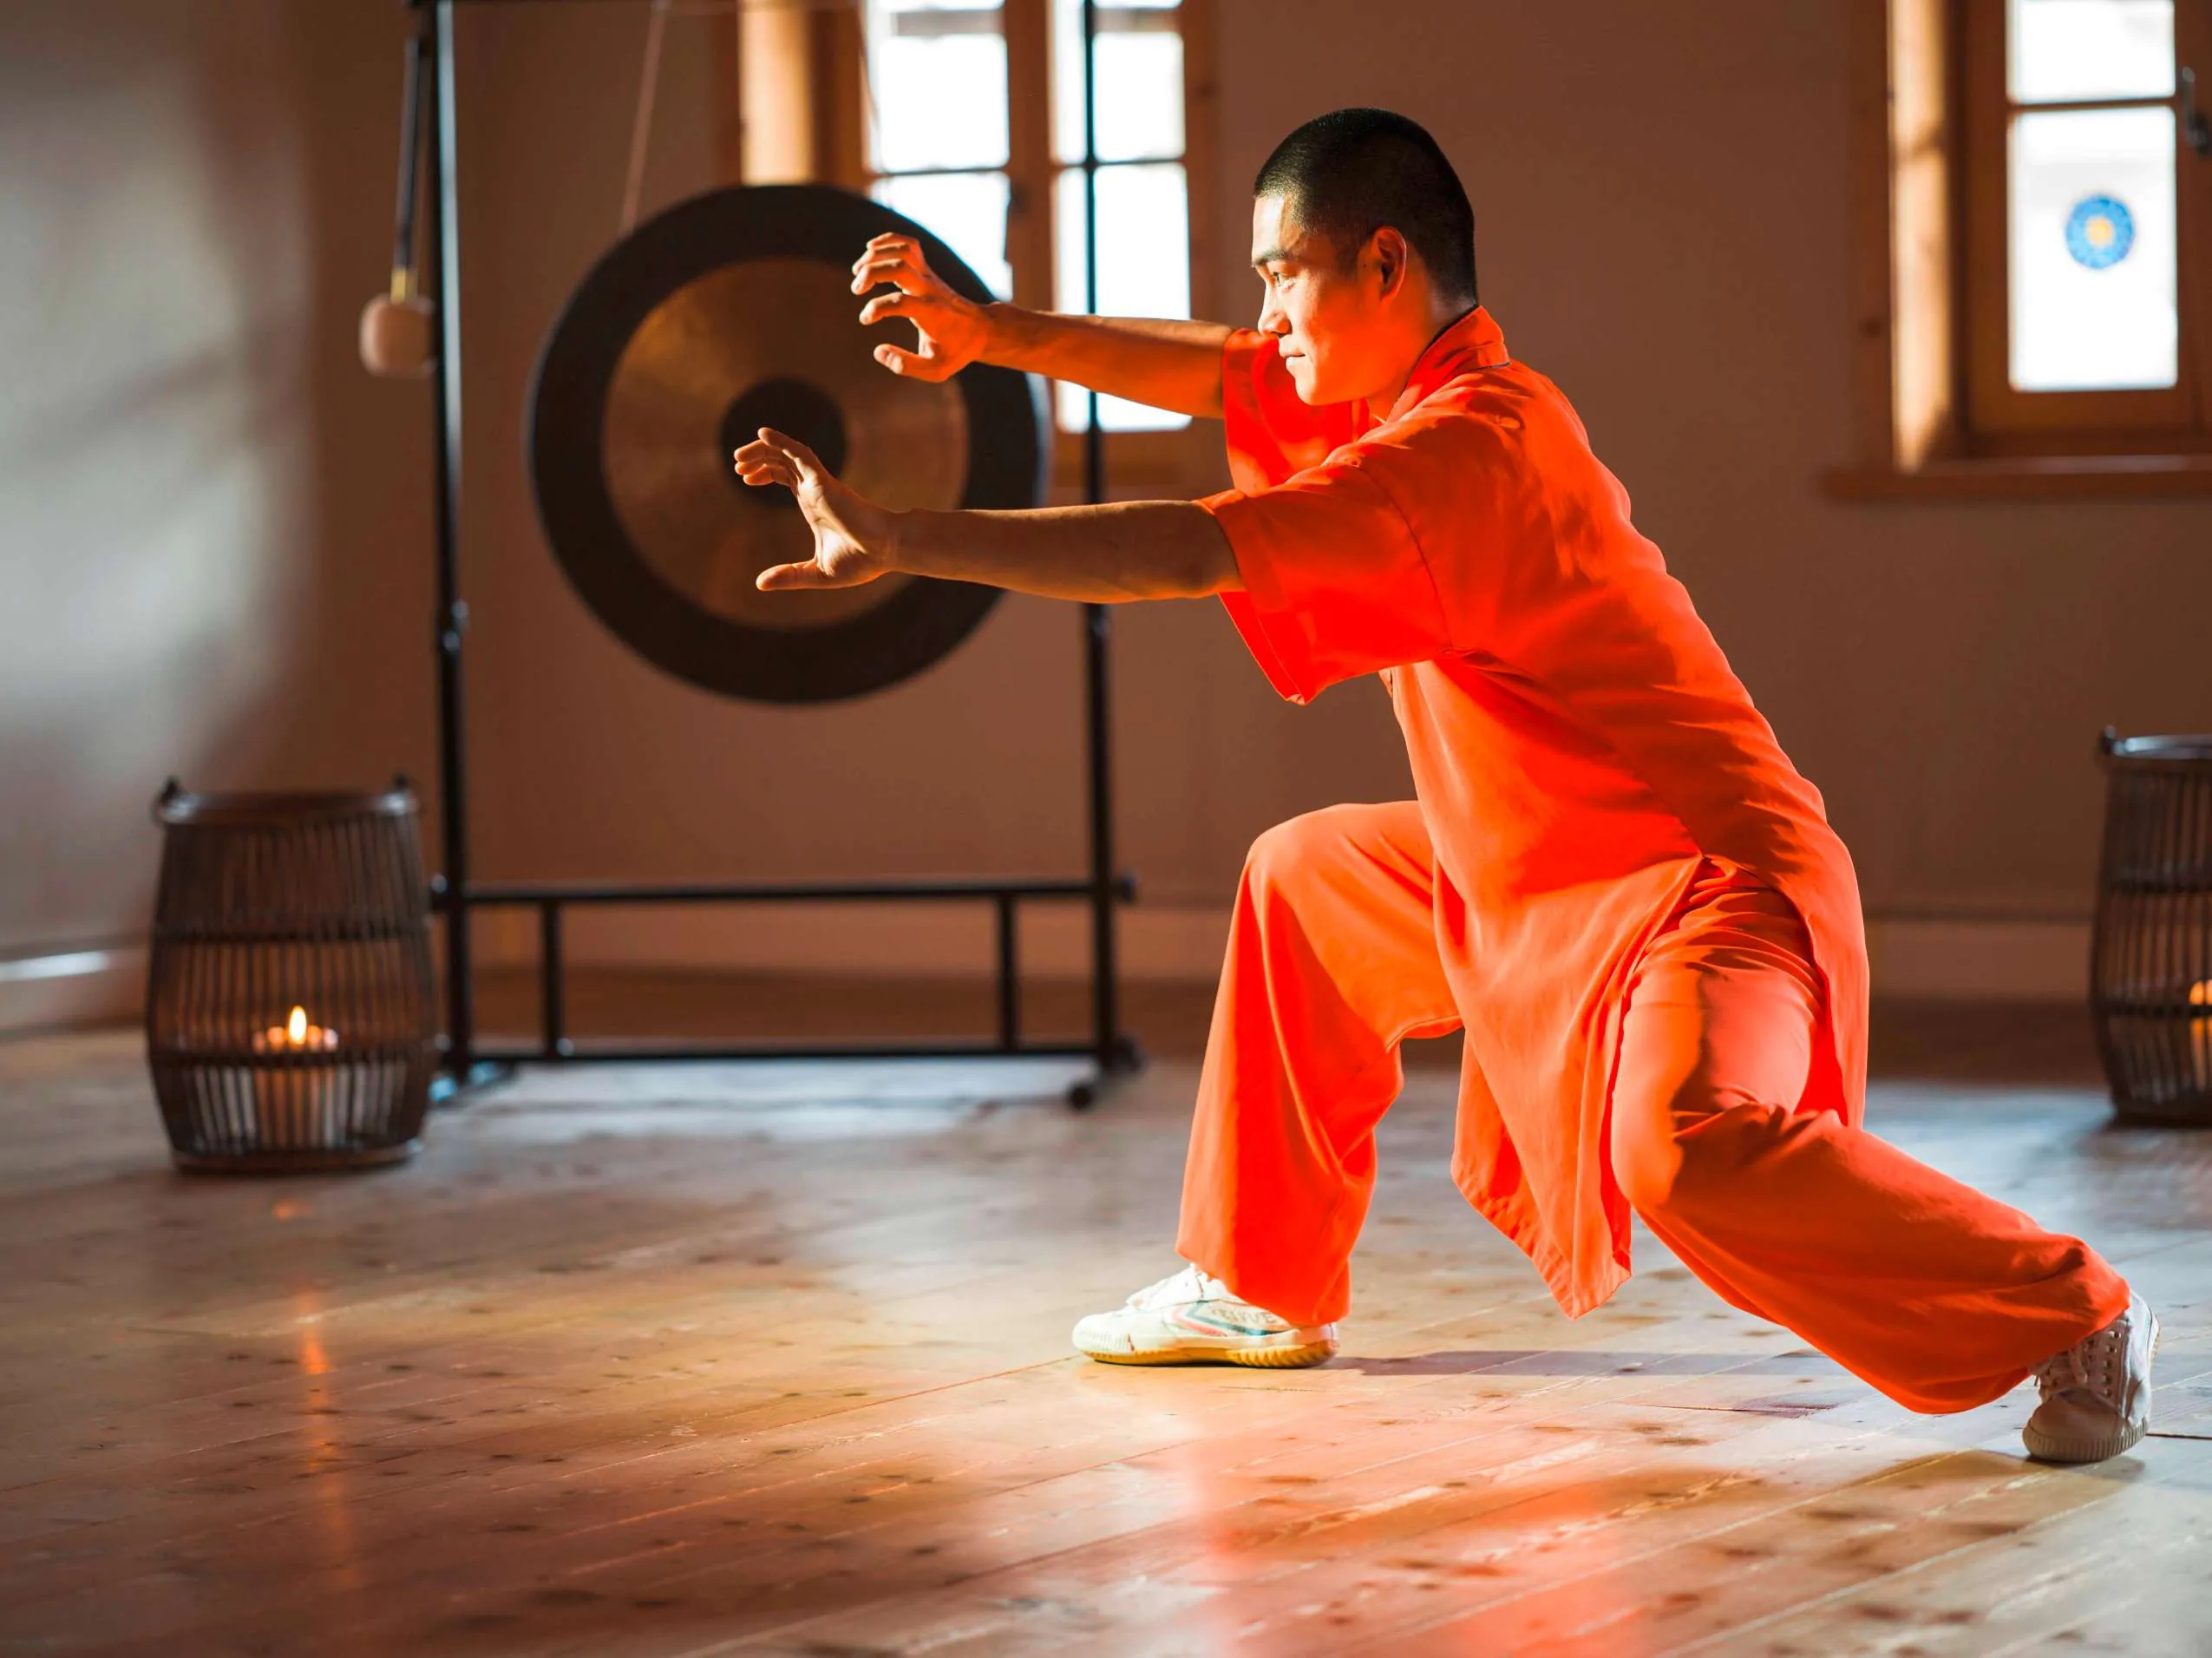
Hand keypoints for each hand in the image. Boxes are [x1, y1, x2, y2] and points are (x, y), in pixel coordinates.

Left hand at [731, 428, 896, 590]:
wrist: (886, 551)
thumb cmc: (861, 561)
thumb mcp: (816, 572)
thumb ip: (789, 575)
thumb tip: (760, 584)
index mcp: (813, 503)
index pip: (784, 476)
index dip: (764, 473)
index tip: (745, 479)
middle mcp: (814, 489)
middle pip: (781, 461)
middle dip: (757, 458)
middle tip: (736, 465)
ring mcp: (818, 483)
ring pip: (785, 454)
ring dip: (761, 450)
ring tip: (738, 457)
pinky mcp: (823, 481)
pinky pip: (800, 454)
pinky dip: (781, 442)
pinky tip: (762, 434)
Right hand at [851, 232, 990, 381]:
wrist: (982, 329)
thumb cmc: (957, 351)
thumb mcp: (936, 370)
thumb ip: (906, 365)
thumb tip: (878, 352)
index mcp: (931, 312)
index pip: (900, 303)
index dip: (876, 309)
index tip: (866, 320)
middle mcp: (930, 289)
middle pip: (899, 267)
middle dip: (871, 273)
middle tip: (856, 290)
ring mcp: (929, 276)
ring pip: (903, 250)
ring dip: (876, 254)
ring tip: (858, 270)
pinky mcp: (927, 270)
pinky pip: (909, 245)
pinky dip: (888, 240)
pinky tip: (871, 249)